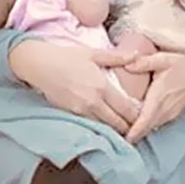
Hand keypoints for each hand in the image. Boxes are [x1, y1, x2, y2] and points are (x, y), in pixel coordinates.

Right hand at [8, 40, 139, 134]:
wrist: (40, 65)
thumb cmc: (66, 56)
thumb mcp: (93, 53)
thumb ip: (116, 57)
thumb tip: (137, 55)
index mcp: (102, 87)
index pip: (127, 109)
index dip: (138, 116)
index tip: (144, 117)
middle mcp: (94, 102)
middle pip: (118, 124)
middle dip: (129, 127)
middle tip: (136, 127)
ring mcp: (81, 111)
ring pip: (105, 128)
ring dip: (115, 129)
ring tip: (123, 128)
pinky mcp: (71, 115)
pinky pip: (91, 125)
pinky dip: (100, 127)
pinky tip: (105, 125)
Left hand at [123, 53, 184, 142]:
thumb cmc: (183, 63)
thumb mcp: (163, 58)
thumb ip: (144, 62)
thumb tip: (127, 65)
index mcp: (159, 97)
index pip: (144, 121)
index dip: (133, 132)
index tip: (121, 138)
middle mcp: (165, 109)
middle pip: (145, 128)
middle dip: (131, 134)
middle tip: (114, 133)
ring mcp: (170, 113)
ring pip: (151, 127)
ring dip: (139, 130)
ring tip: (122, 130)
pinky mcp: (173, 113)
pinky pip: (157, 123)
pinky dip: (146, 125)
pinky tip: (137, 122)